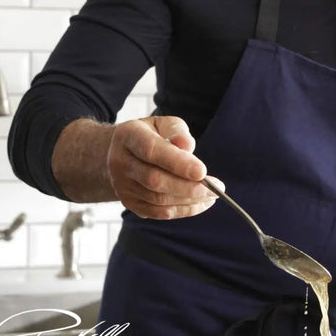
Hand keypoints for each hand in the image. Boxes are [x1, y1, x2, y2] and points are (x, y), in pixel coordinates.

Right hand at [106, 115, 223, 219]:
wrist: (120, 152)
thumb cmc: (149, 134)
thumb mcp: (162, 123)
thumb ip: (176, 130)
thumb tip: (188, 146)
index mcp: (128, 136)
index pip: (152, 151)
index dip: (177, 163)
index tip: (202, 171)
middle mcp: (120, 162)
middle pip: (155, 180)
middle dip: (189, 187)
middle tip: (216, 188)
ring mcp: (122, 185)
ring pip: (158, 199)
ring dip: (189, 200)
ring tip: (213, 195)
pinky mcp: (129, 203)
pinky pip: (157, 212)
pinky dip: (182, 211)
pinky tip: (201, 203)